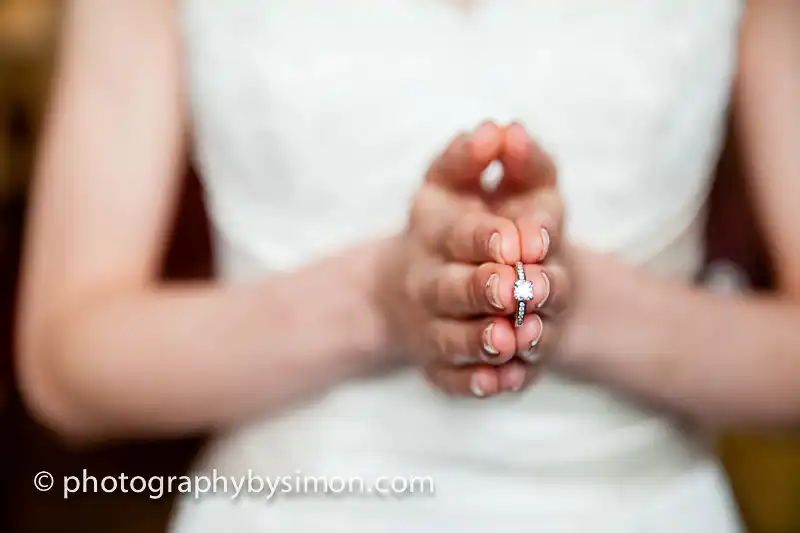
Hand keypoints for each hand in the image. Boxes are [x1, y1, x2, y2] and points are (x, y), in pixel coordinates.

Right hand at [377, 122, 562, 397]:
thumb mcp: (461, 181)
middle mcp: (425, 280)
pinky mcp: (435, 364)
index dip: (486, 237)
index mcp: (433, 231)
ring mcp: (427, 326)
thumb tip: (501, 129)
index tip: (519, 240)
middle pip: (449, 289)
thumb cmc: (452, 223)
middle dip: (482, 290)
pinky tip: (507, 381)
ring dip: (482, 342)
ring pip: (450, 340)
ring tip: (513, 339)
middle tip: (516, 291)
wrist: (408, 284)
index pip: (456, 233)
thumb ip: (482, 156)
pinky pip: (451, 380)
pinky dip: (476, 384)